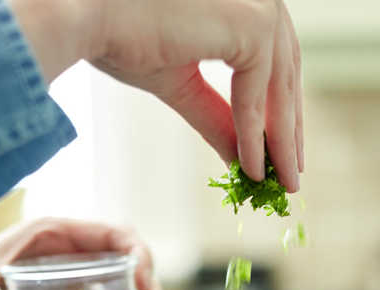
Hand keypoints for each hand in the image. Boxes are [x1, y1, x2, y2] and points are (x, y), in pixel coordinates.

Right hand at [9, 0, 303, 190]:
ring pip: (280, 87)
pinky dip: (257, 134)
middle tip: (292, 177)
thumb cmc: (122, 36)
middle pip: (285, 74)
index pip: (274, 61)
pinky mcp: (251, 23)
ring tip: (282, 182)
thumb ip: (218, 117)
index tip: (283, 154)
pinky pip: (260, 93)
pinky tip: (254, 168)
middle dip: (288, 131)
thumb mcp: (183, 85)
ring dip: (280, 141)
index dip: (281, 112)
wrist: (88, 17)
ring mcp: (258, 5)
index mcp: (241, 2)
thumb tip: (243, 157)